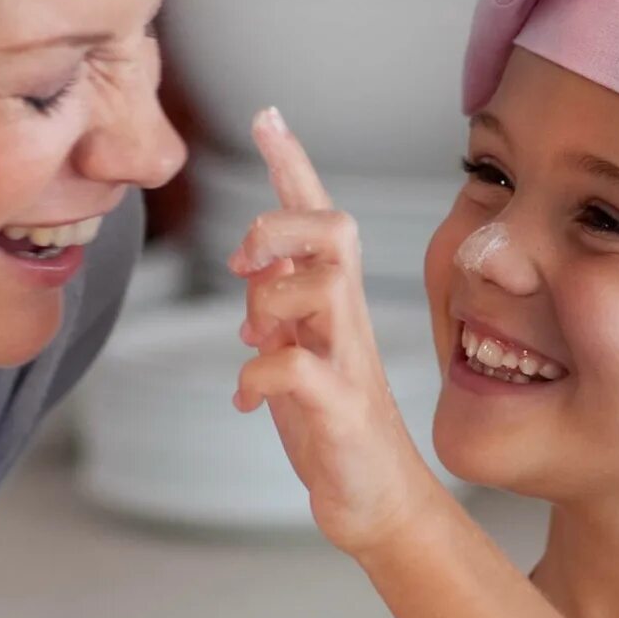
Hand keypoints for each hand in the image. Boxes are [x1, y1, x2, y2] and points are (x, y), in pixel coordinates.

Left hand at [230, 107, 453, 556]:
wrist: (375, 502)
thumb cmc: (332, 425)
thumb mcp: (294, 349)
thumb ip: (277, 302)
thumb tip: (252, 265)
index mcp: (334, 301)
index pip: (320, 215)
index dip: (293, 163)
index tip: (266, 115)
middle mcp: (348, 320)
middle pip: (334, 228)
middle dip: (279, 223)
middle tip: (243, 260)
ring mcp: (350, 362)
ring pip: (324, 283)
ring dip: (270, 299)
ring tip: (249, 335)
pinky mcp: (342, 410)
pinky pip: (297, 368)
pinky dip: (257, 376)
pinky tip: (245, 400)